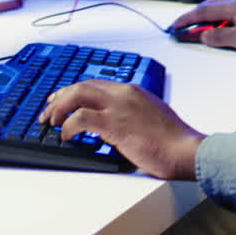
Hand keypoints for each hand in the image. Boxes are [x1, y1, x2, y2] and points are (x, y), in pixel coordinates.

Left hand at [38, 80, 203, 179]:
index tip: (61, 101)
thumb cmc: (174, 141)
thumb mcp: (152, 117)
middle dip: (60, 97)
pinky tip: (66, 135)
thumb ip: (133, 115)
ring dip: (59, 108)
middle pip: (82, 85)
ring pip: (77, 95)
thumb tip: (116, 126)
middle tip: (48, 112)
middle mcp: (124, 93)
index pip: (95, 84)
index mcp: (133, 91)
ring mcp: (119, 107)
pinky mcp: (115, 124)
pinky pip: (81, 118)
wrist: (186, 150)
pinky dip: (68, 126)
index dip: (74, 91)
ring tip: (51, 122)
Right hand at [170, 0, 235, 55]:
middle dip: (195, 14)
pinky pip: (231, 9)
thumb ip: (221, 37)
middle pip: (211, 5)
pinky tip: (222, 24)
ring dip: (207, 14)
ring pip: (221, 5)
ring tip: (199, 26)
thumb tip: (204, 35)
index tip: (176, 26)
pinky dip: (220, 15)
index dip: (188, 19)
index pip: (205, 11)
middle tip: (183, 25)